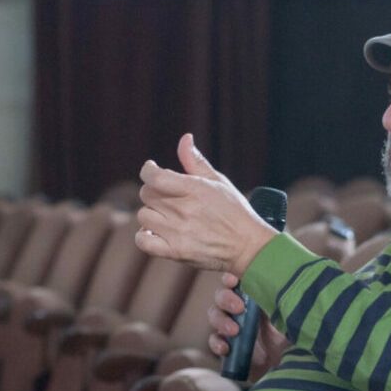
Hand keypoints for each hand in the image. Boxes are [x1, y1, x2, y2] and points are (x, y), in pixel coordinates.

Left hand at [134, 134, 276, 275]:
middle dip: (154, 192)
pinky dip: (144, 237)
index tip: (152, 170)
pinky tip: (155, 233)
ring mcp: (178, 232)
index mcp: (194, 189)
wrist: (247, 246)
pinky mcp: (175, 252)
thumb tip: (185, 138)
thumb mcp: (218, 182)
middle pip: (147, 194)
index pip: (153, 176)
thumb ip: (196, 161)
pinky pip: (143, 241)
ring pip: (144, 216)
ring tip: (167, 217)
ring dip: (152, 215)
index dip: (148, 170)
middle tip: (168, 197)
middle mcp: (184, 210)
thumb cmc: (233, 211)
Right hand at [207, 272, 289, 380]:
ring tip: (234, 331)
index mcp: (256, 297)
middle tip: (239, 308)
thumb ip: (282, 302)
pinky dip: (216, 343)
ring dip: (220, 321)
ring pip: (215, 316)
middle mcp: (242, 310)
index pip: (237, 282)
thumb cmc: (296, 338)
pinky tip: (225, 348)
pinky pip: (214, 341)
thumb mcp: (291, 317)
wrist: (293, 369)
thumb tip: (276, 286)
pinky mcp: (229, 349)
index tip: (233, 281)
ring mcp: (233, 328)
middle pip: (221, 296)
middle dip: (225, 299)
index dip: (230, 279)